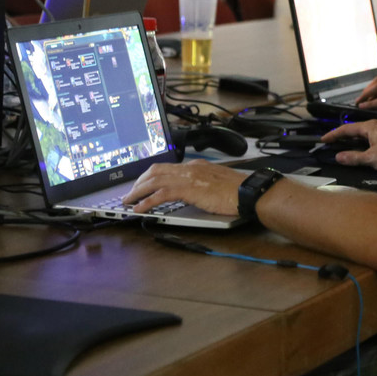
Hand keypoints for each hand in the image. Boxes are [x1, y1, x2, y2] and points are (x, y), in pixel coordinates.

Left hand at [123, 160, 244, 214]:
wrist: (249, 191)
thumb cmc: (239, 190)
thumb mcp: (217, 182)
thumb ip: (204, 183)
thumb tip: (195, 191)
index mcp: (197, 166)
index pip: (167, 167)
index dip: (150, 176)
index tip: (142, 184)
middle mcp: (190, 168)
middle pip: (156, 171)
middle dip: (139, 182)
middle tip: (129, 193)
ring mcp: (189, 177)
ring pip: (154, 181)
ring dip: (137, 192)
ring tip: (127, 201)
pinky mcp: (189, 189)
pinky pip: (161, 194)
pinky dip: (147, 201)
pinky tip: (139, 209)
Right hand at [321, 120, 376, 171]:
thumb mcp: (372, 158)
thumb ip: (354, 157)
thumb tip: (338, 157)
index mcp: (370, 126)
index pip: (346, 128)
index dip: (334, 134)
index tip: (324, 139)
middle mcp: (375, 125)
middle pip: (352, 129)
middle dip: (340, 135)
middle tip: (328, 142)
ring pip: (360, 133)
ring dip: (349, 139)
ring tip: (338, 145)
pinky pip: (366, 137)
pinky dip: (358, 142)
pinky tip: (355, 148)